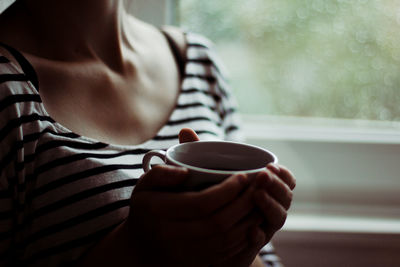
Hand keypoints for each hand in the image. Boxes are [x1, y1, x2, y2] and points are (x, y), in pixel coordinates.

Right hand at [125, 128, 261, 265]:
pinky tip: (252, 220)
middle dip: (243, 204)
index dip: (226, 191)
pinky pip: (227, 252)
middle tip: (258, 186)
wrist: (141, 247)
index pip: (200, 203)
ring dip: (248, 220)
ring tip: (260, 200)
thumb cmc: (147, 209)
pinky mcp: (197, 263)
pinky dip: (244, 236)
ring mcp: (185, 253)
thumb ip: (161, 173)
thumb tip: (186, 172)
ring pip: (226, 240)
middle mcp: (171, 236)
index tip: (242, 176)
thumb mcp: (144, 185)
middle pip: (217, 223)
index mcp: (158, 212)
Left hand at [215, 164, 295, 266]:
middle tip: (263, 176)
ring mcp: (263, 228)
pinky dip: (257, 235)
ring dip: (269, 205)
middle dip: (275, 185)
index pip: (287, 181)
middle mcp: (270, 210)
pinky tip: (252, 230)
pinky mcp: (250, 247)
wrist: (212, 241)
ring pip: (277, 218)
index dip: (283, 174)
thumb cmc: (218, 204)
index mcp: (270, 192)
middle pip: (285, 198)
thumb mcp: (222, 181)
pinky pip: (258, 242)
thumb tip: (194, 137)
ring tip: (258, 194)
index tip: (270, 165)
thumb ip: (221, 165)